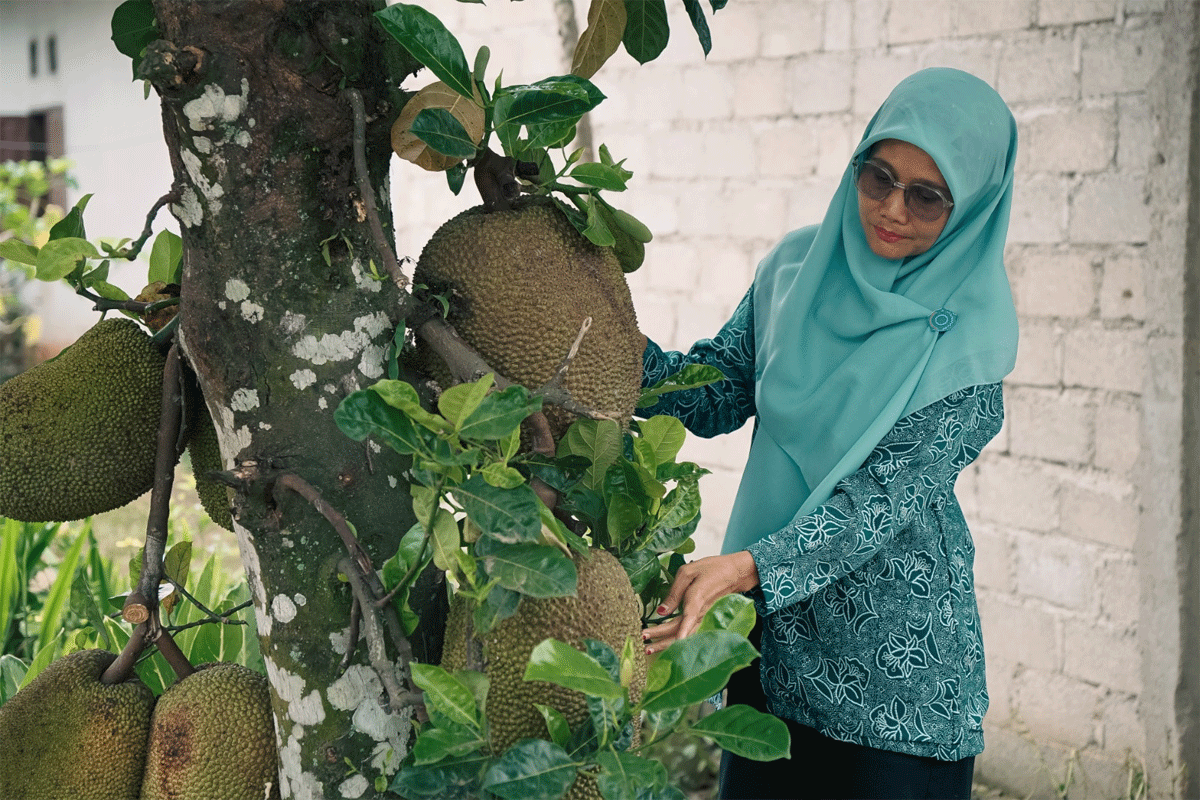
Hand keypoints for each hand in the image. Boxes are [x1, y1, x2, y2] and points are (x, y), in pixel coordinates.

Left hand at [642, 551, 758, 654]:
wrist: (736, 573)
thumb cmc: (713, 568)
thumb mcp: (688, 572)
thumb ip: (674, 592)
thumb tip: (661, 612)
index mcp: (696, 601)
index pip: (683, 622)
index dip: (672, 635)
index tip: (661, 642)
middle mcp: (699, 614)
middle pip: (678, 632)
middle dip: (659, 639)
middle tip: (641, 643)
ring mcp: (702, 618)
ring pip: (683, 636)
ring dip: (666, 643)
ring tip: (649, 649)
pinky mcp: (703, 618)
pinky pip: (688, 633)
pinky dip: (676, 640)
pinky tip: (666, 644)